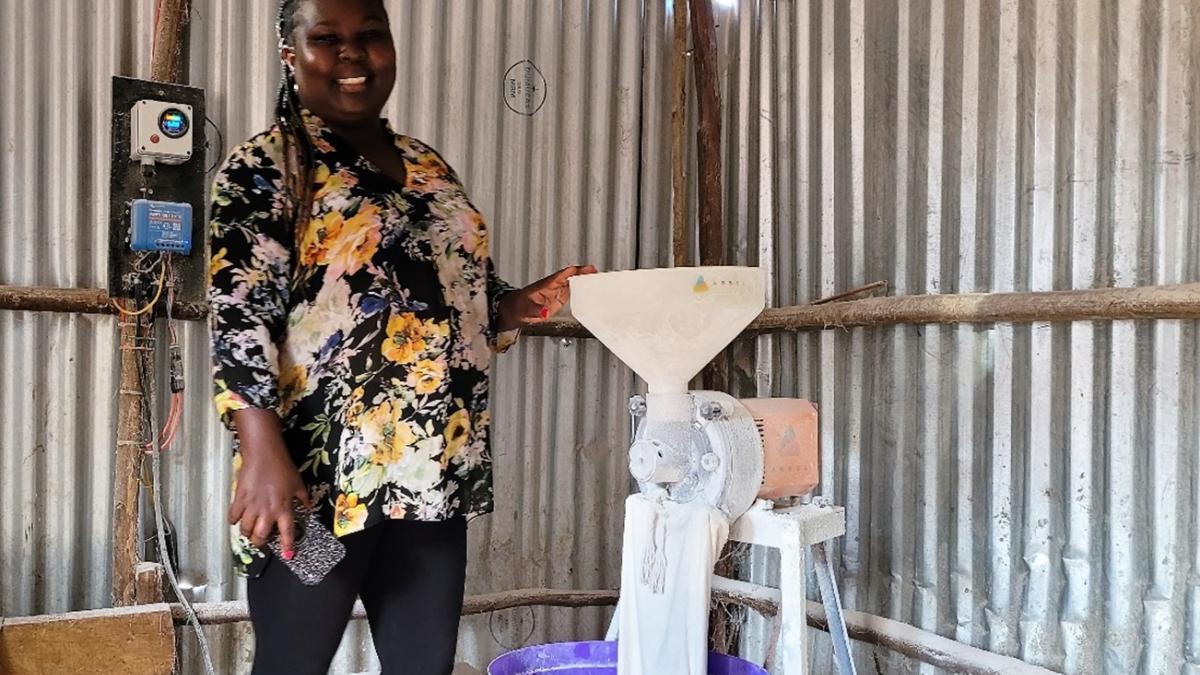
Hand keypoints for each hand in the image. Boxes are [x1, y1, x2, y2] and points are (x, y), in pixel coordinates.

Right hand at [228, 408, 311, 557]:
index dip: (287, 546)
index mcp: (284, 508)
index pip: (287, 533)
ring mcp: (252, 506)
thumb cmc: (282, 467)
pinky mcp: (239, 499)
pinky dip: (234, 520)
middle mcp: (268, 511)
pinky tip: (237, 519)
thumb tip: (308, 508)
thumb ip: (303, 498)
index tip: (288, 555)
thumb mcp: (298, 483)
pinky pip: (233, 517)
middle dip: (260, 542)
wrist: (264, 454)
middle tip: (261, 540)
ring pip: (245, 530)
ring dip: (247, 533)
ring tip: (249, 531)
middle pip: (260, 536)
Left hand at [498, 265, 598, 330]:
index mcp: (546, 285)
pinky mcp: (560, 297)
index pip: (561, 275)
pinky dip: (582, 288)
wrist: (515, 310)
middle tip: (595, 271)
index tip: (582, 269)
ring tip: (598, 279)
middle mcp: (553, 286)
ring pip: (573, 282)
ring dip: (585, 279)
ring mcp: (557, 291)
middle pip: (571, 276)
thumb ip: (536, 311)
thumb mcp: (526, 310)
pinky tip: (590, 290)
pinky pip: (573, 290)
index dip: (572, 272)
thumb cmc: (519, 307)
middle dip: (583, 273)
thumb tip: (544, 312)